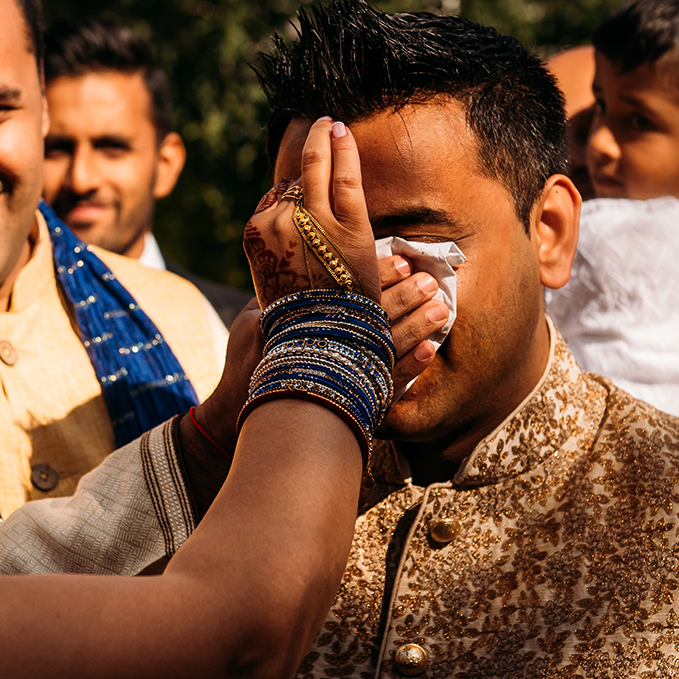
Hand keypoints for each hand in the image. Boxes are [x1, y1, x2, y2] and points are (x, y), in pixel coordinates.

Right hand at [191, 253, 451, 454]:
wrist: (237, 417)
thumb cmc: (245, 362)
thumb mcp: (252, 319)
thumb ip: (281, 294)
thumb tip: (308, 262)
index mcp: (298, 317)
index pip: (345, 290)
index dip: (376, 274)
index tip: (402, 261)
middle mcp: (319, 344)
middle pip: (370, 317)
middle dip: (404, 297)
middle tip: (430, 281)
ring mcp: (334, 375)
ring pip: (384, 348)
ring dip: (416, 328)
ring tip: (442, 310)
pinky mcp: (347, 402)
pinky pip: (385, 385)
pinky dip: (409, 367)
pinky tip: (429, 352)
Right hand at [243, 118, 378, 308]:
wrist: (318, 343)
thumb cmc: (294, 322)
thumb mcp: (269, 288)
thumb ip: (276, 260)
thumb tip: (284, 251)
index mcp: (257, 236)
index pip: (275, 199)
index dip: (291, 188)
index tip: (302, 178)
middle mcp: (279, 223)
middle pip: (294, 181)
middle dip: (308, 153)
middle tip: (317, 129)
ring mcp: (313, 221)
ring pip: (316, 169)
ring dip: (322, 140)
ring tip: (329, 123)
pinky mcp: (347, 226)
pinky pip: (344, 178)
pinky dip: (343, 150)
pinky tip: (343, 131)